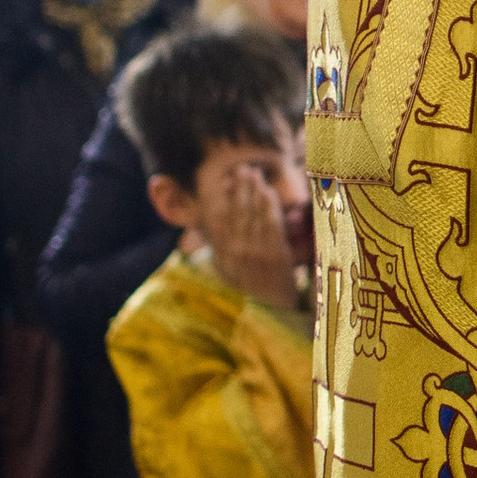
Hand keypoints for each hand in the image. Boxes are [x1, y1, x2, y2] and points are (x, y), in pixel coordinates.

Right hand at [201, 156, 311, 312]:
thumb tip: (200, 228)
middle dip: (238, 188)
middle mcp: (236, 254)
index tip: (223, 179)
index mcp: (222, 255)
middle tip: (241, 168)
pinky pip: (271, 225)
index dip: (220, 198)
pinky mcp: (276, 256)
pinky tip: (267, 191)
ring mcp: (255, 254)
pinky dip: (268, 206)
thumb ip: (217, 247)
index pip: (218, 220)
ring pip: (252, 215)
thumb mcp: (228, 268)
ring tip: (254, 173)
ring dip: (253, 191)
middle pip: (235, 213)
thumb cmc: (251, 284)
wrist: (272, 308)